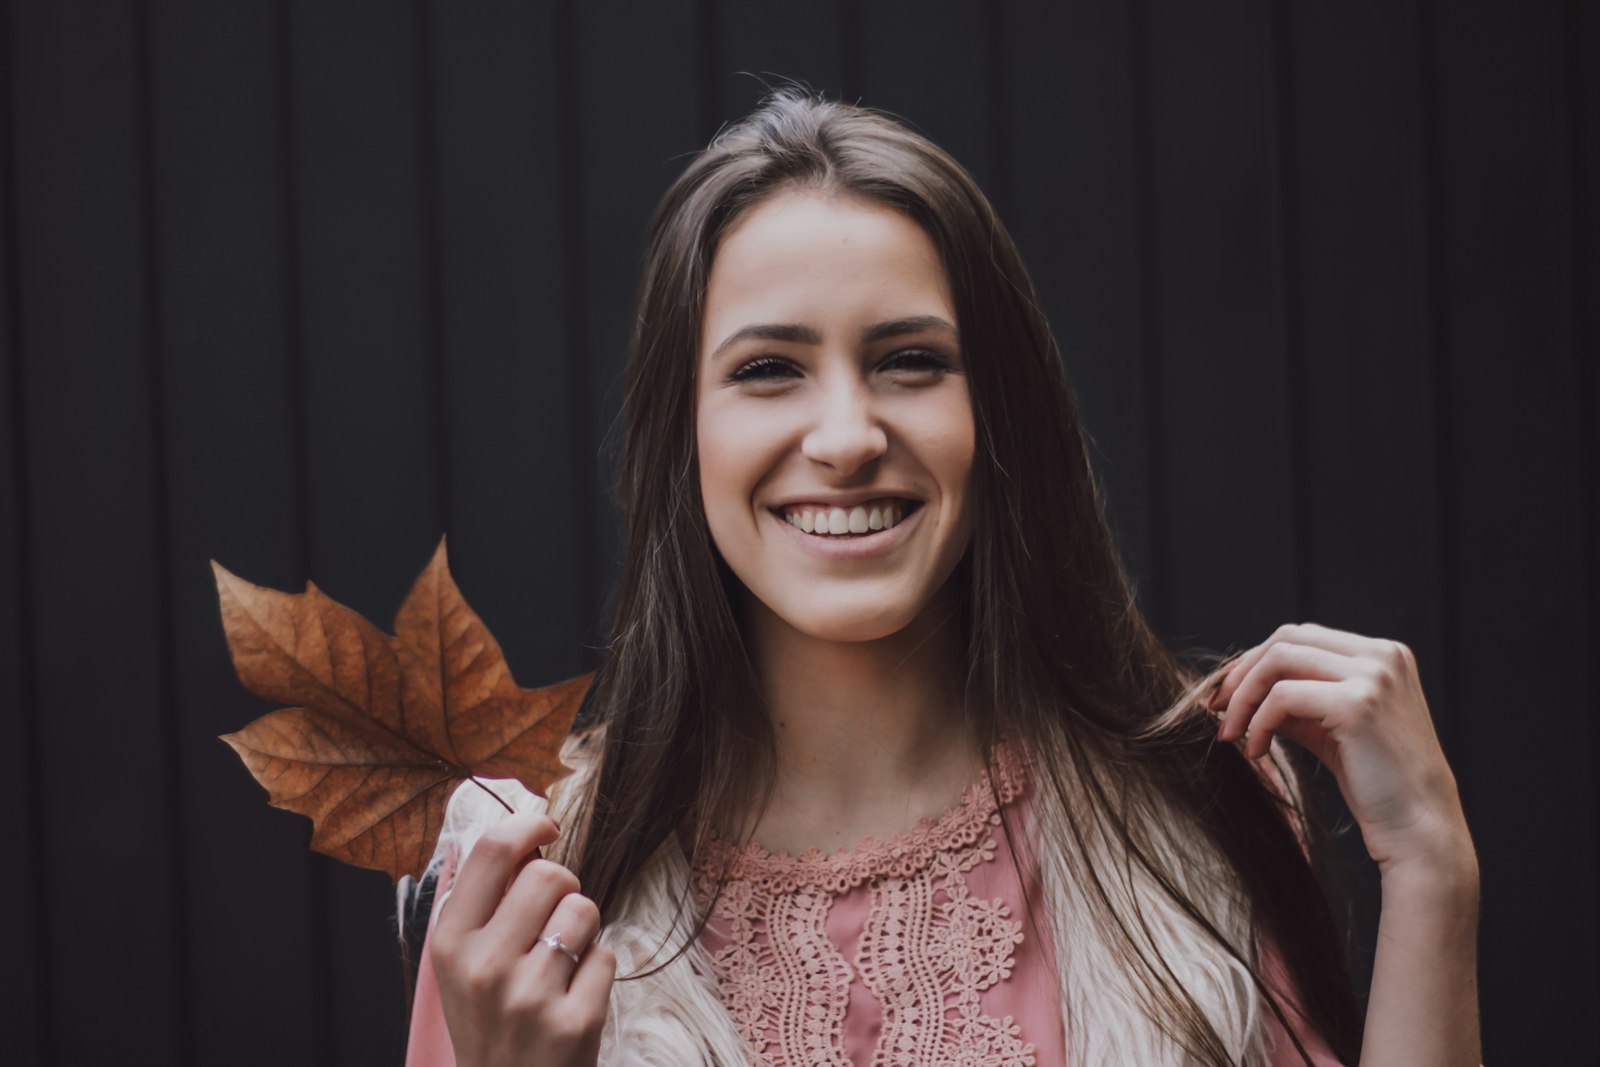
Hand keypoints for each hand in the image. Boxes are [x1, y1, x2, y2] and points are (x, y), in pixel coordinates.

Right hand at [428, 812, 614, 1066]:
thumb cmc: (491, 1021)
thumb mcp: (464, 965)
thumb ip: (488, 904)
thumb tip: (530, 835)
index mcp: (450, 944)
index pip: (491, 853)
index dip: (527, 823)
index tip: (546, 824)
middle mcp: (484, 967)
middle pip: (550, 874)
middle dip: (563, 887)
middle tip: (554, 918)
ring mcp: (529, 996)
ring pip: (584, 910)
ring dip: (582, 929)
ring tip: (560, 964)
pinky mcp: (573, 1022)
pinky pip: (606, 955)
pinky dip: (596, 971)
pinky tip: (572, 998)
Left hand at [1208, 622, 1473, 877]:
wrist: (1420, 830)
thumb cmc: (1377, 784)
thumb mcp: (1332, 728)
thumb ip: (1298, 700)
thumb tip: (1242, 686)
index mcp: (1385, 654)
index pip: (1303, 637)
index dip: (1257, 661)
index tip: (1228, 694)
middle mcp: (1383, 655)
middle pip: (1287, 638)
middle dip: (1243, 672)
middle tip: (1217, 709)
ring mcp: (1374, 675)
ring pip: (1279, 660)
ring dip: (1243, 696)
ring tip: (1230, 734)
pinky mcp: (1358, 704)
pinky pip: (1283, 697)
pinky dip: (1257, 721)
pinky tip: (1254, 751)